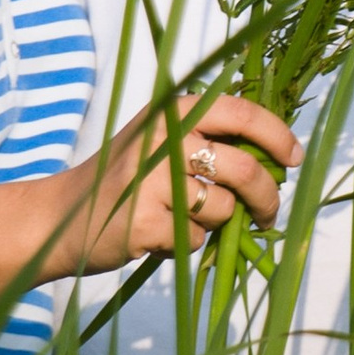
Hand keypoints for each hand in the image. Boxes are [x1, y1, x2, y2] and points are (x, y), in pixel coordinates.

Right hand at [57, 92, 302, 274]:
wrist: (60, 217)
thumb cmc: (122, 181)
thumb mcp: (158, 142)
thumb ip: (206, 141)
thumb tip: (273, 162)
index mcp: (172, 111)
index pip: (242, 114)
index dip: (277, 136)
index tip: (293, 159)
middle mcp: (163, 138)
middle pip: (244, 169)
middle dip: (266, 197)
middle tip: (268, 214)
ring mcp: (152, 180)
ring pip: (223, 209)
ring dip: (216, 224)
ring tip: (183, 220)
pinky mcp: (146, 221)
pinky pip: (195, 238)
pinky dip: (186, 243)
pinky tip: (159, 235)